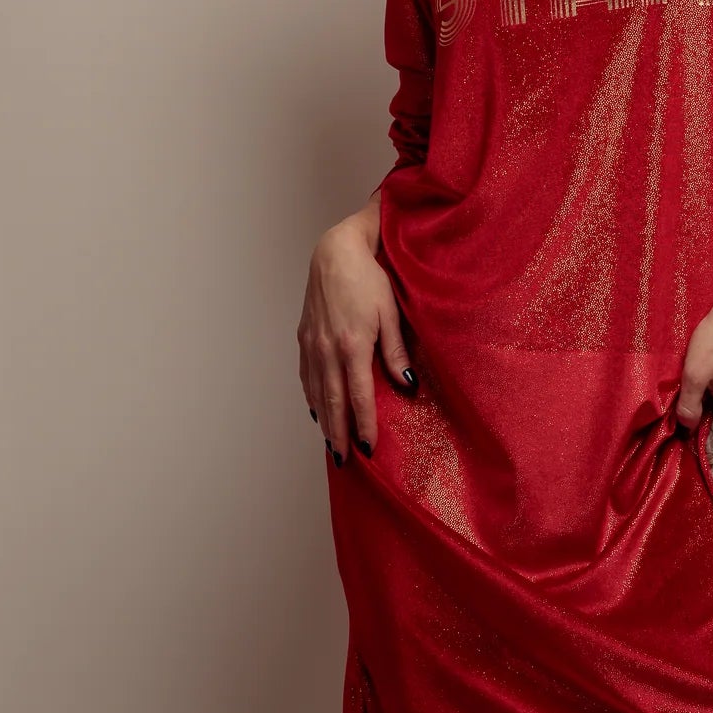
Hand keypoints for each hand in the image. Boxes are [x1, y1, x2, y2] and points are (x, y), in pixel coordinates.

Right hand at [297, 203, 414, 462]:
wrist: (335, 251)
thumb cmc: (368, 278)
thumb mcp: (390, 312)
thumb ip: (396, 350)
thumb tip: (407, 384)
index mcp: (352, 345)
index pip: (359, 396)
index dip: (364, 424)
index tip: (369, 448)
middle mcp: (327, 350)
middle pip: (332, 402)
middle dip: (339, 434)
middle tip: (345, 460)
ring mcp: (312, 345)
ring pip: (316, 393)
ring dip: (324, 422)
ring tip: (332, 445)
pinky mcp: (304, 338)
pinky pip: (306, 376)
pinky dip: (311, 398)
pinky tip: (316, 412)